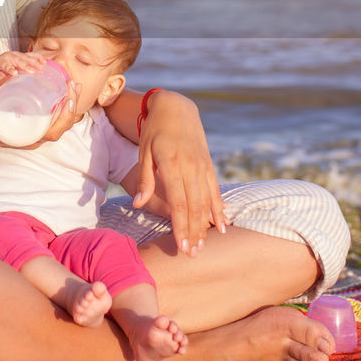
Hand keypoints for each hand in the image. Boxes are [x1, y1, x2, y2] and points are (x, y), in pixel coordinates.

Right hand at [0, 50, 47, 77]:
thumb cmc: (5, 67)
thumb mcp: (16, 65)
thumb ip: (24, 67)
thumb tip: (36, 73)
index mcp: (19, 55)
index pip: (30, 54)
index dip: (38, 57)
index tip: (45, 62)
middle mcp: (14, 55)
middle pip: (26, 57)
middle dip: (34, 62)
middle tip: (41, 68)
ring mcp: (7, 58)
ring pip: (17, 61)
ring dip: (25, 66)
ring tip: (31, 71)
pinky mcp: (0, 63)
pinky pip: (6, 67)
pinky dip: (10, 70)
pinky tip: (14, 73)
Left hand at [133, 91, 226, 255]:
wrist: (176, 106)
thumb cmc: (154, 130)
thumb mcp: (144, 150)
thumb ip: (144, 178)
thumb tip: (138, 203)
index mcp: (172, 163)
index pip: (178, 201)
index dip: (180, 225)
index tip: (181, 245)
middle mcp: (190, 166)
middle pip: (194, 205)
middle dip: (194, 231)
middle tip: (193, 254)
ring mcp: (202, 165)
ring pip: (207, 200)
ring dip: (206, 224)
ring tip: (205, 245)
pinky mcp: (208, 164)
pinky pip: (215, 189)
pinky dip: (218, 207)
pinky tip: (222, 223)